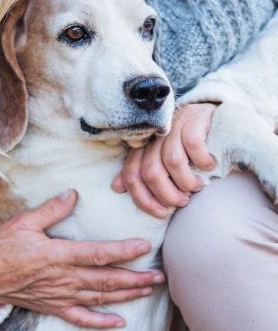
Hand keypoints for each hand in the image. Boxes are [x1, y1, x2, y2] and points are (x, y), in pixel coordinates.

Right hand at [0, 190, 164, 328]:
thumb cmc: (1, 245)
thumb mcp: (24, 222)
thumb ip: (51, 210)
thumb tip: (73, 194)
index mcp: (57, 254)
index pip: (97, 254)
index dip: (122, 251)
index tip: (143, 246)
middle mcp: (63, 278)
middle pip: (106, 280)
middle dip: (135, 278)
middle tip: (160, 275)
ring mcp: (59, 295)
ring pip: (100, 298)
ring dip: (127, 296)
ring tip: (149, 290)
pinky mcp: (53, 307)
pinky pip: (81, 318)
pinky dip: (101, 322)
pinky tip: (119, 322)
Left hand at [111, 103, 216, 217]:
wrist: (212, 118)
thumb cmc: (186, 148)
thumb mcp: (162, 161)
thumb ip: (140, 173)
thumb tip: (116, 187)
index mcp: (143, 147)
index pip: (131, 174)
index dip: (143, 198)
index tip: (161, 212)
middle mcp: (155, 136)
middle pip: (151, 172)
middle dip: (167, 194)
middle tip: (183, 201)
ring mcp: (174, 126)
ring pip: (172, 161)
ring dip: (186, 182)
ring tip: (196, 187)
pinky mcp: (194, 119)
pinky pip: (193, 144)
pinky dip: (202, 161)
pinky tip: (208, 165)